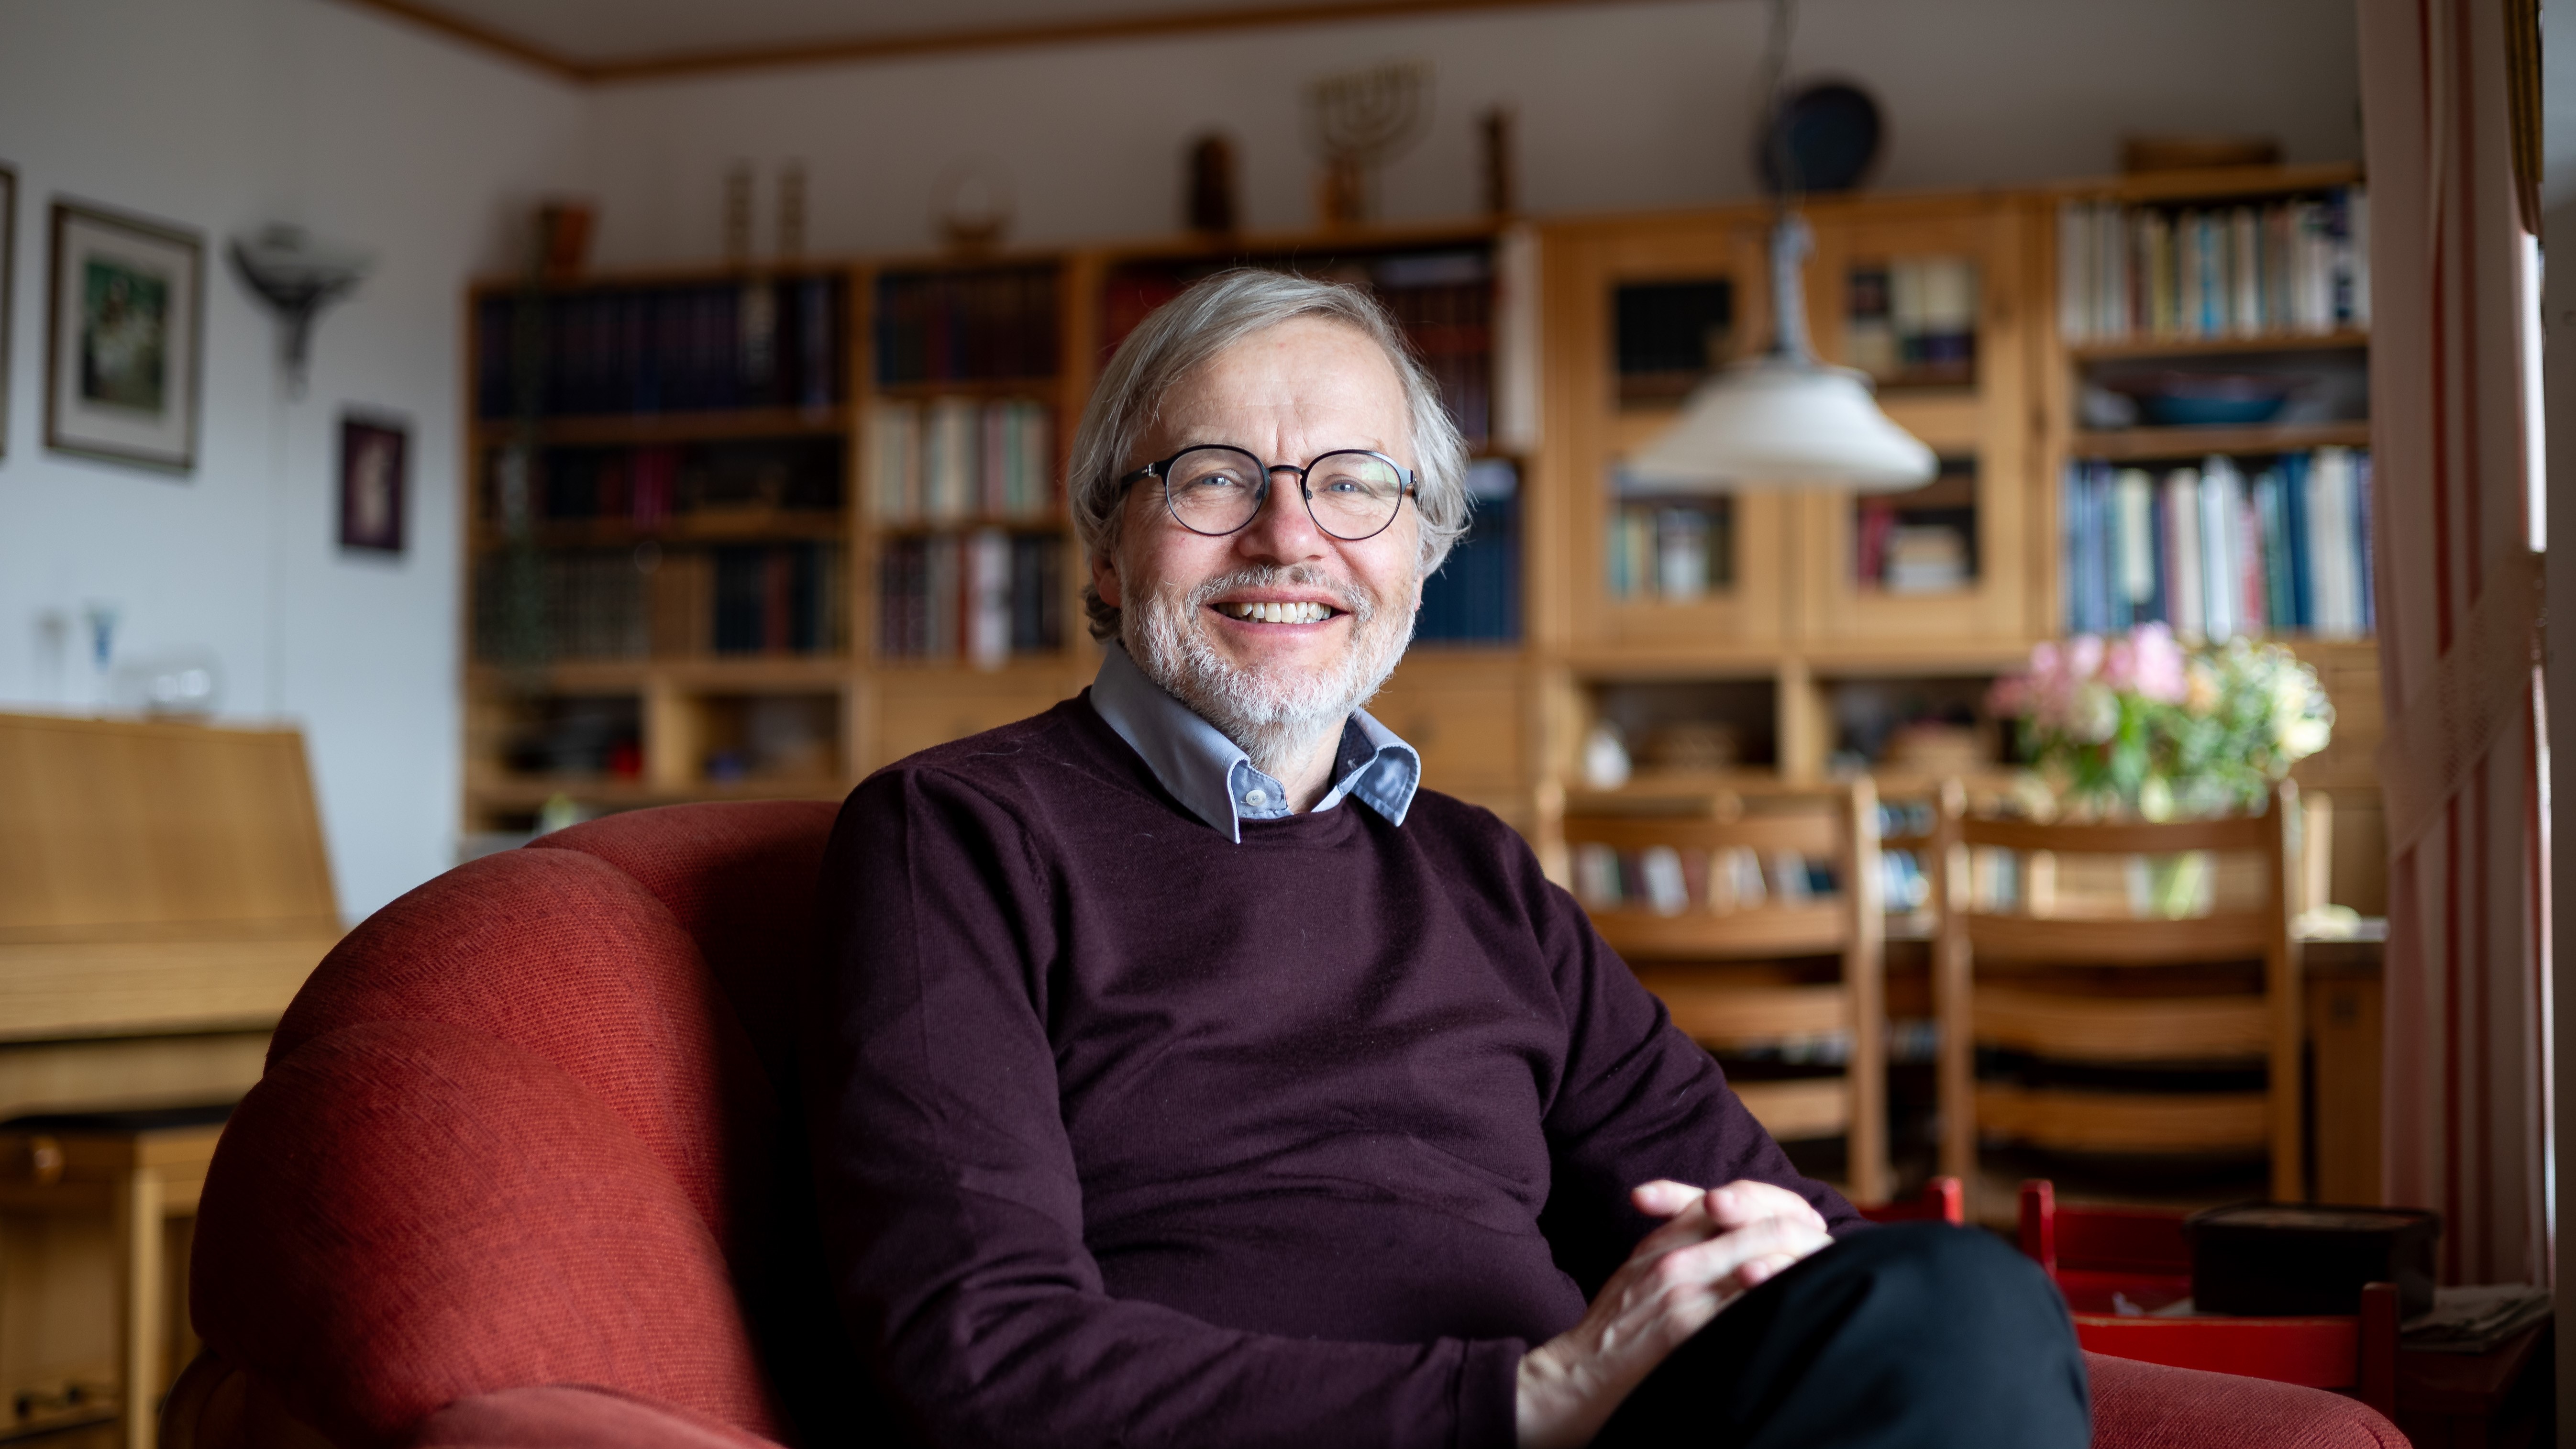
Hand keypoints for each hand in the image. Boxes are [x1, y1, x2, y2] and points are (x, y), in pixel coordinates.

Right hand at [1514, 1180, 1833, 1448]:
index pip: (1739, 1197)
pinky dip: (1784, 1302)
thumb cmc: (1609, 1330)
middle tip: (1830, 1256)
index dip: (1785, 1207)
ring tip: (1825, 1282)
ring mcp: (1684, 1291)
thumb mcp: (1639, 1268)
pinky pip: (1753, 1305)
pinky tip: (1799, 1311)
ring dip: (1806, 1267)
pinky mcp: (1687, 1330)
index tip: (1807, 1228)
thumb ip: (1678, 1240)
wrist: (1572, 1377)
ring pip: (1768, 1257)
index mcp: (1667, 1236)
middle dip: (1811, 1237)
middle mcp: (1678, 1255)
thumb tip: (1731, 1232)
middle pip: (1766, 1221)